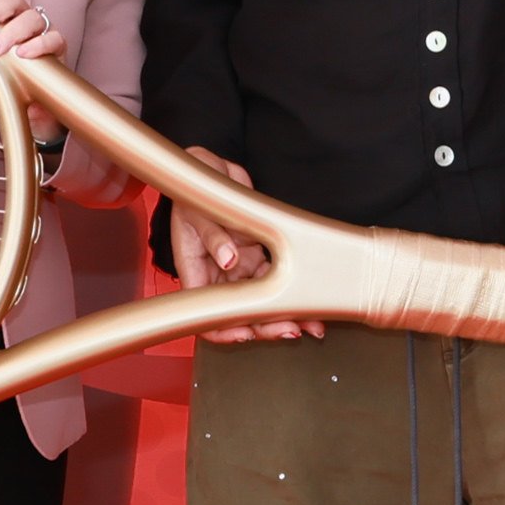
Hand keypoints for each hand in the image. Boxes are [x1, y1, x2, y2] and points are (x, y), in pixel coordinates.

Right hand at [171, 147, 321, 342]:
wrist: (212, 170)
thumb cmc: (194, 193)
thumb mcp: (197, 211)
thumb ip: (212, 235)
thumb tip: (227, 259)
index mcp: (195, 271)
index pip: (204, 313)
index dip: (223, 329)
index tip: (244, 333)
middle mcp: (217, 275)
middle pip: (238, 313)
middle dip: (265, 326)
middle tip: (289, 331)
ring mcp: (238, 267)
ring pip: (261, 300)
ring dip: (284, 313)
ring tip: (309, 323)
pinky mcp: (256, 255)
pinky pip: (275, 278)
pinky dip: (292, 289)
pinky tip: (309, 299)